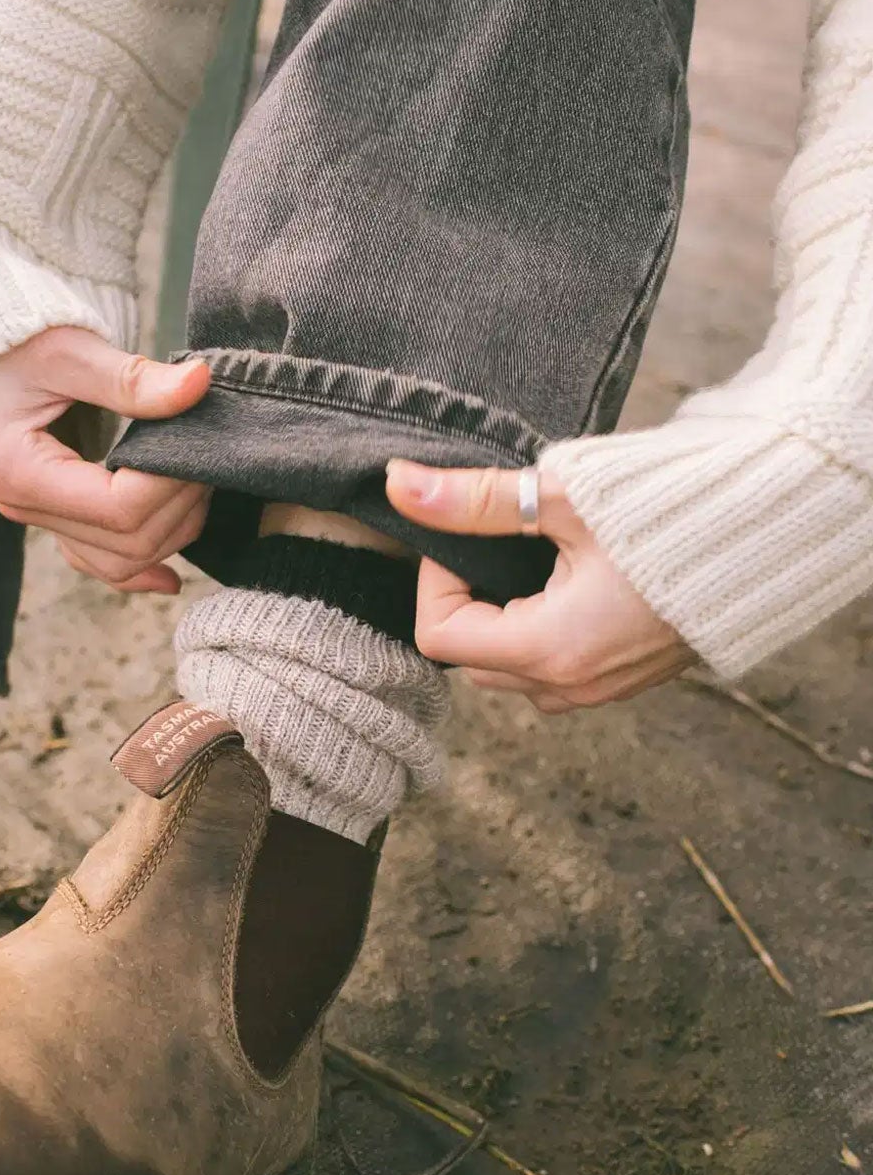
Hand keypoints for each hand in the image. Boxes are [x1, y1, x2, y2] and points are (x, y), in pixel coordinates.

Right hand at [0, 328, 211, 593]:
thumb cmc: (6, 345)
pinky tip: (173, 578)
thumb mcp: (68, 351)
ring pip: (119, 563)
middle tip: (209, 455)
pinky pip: (100, 561)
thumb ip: (132, 378)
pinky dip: (140, 566)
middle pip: (126, 545)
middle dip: (181, 506)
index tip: (195, 441)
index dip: (169, 484)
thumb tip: (200, 383)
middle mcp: (25, 508)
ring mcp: (38, 519)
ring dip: (171, 532)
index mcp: (20, 471)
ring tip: (200, 480)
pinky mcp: (54, 517)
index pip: (118, 508)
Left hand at [385, 460, 693, 711]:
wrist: (776, 529)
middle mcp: (572, 686)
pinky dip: (544, 630)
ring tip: (533, 555)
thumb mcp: (566, 497)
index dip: (434, 579)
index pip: (439, 636)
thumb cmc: (674, 511)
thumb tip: (399, 485)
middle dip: (466, 600)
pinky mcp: (632, 678)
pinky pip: (558, 670)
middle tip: (495, 539)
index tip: (463, 532)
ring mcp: (605, 690)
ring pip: (513, 670)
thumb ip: (476, 499)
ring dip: (504, 619)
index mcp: (550, 650)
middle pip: (472, 658)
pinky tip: (572, 575)